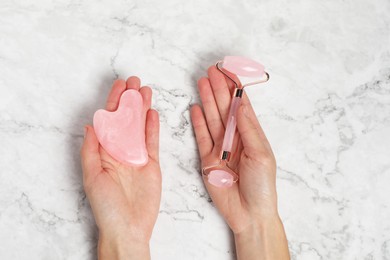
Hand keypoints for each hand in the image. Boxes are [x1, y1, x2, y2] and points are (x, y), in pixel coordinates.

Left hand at [81, 77, 160, 259]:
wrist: (128, 227)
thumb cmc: (105, 206)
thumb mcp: (91, 176)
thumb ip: (91, 149)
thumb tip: (90, 124)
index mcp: (103, 152)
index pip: (109, 121)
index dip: (114, 102)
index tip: (120, 86)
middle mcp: (120, 150)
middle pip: (125, 119)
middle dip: (129, 100)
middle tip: (135, 81)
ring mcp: (137, 156)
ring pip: (140, 126)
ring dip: (142, 108)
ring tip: (146, 91)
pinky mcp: (151, 163)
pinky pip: (152, 141)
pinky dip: (152, 127)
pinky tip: (152, 113)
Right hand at [191, 66, 288, 258]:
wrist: (250, 213)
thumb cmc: (262, 186)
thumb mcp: (261, 155)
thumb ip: (249, 130)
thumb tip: (242, 105)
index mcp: (251, 135)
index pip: (242, 106)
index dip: (235, 89)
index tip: (230, 71)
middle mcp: (235, 138)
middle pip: (225, 109)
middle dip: (219, 89)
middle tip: (212, 71)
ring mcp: (220, 148)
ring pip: (212, 119)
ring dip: (207, 100)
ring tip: (202, 82)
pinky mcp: (208, 159)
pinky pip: (201, 136)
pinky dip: (198, 122)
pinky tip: (196, 107)